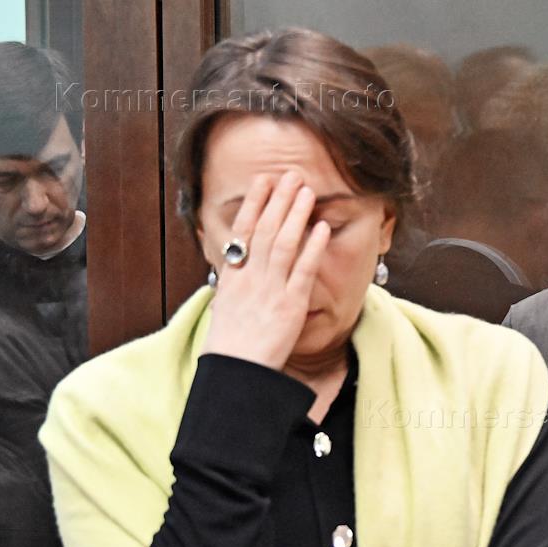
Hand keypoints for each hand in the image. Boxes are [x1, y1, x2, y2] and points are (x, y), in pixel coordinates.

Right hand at [202, 170, 331, 369]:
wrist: (237, 371)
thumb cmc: (232, 344)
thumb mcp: (226, 305)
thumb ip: (235, 280)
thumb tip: (238, 261)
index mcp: (233, 276)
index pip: (244, 230)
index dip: (255, 203)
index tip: (264, 180)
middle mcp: (250, 277)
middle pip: (265, 230)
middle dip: (279, 200)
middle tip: (291, 174)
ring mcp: (270, 290)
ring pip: (283, 243)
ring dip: (296, 214)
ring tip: (306, 191)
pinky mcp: (291, 305)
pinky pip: (303, 271)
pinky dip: (312, 248)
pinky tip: (321, 228)